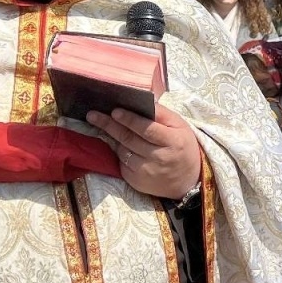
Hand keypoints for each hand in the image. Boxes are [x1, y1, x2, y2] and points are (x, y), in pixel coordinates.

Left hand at [87, 105, 201, 200]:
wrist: (188, 179)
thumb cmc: (182, 146)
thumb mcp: (180, 126)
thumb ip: (161, 114)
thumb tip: (142, 101)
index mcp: (173, 141)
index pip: (147, 129)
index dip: (130, 120)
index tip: (114, 111)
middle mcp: (159, 158)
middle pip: (129, 139)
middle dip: (109, 125)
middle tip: (93, 115)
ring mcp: (146, 171)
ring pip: (122, 150)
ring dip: (114, 138)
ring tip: (105, 125)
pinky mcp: (136, 181)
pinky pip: (121, 162)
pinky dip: (119, 152)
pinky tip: (121, 145)